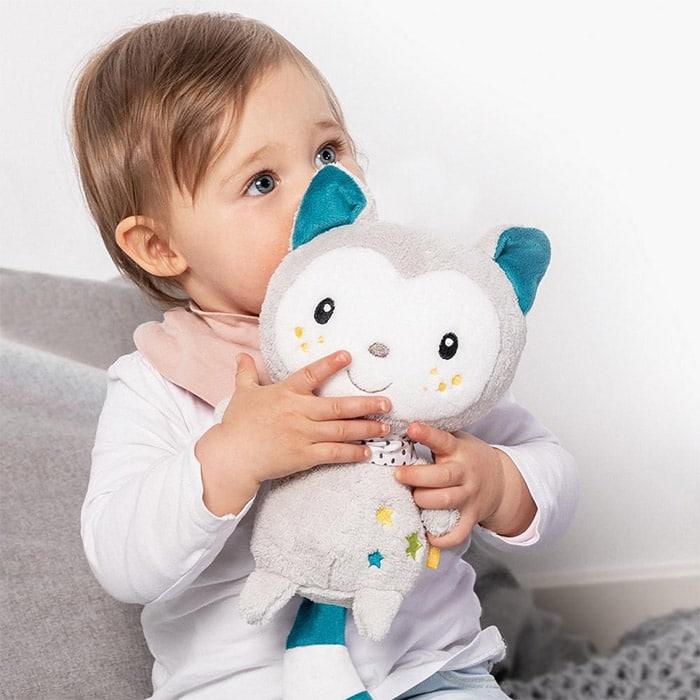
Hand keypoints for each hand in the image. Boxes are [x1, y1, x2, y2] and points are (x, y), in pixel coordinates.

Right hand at [195, 349, 391, 515]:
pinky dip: (352, 452)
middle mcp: (298, 412)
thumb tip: (241, 355)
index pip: (311, 375)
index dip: (330, 364)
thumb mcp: (242, 393)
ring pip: (341, 430)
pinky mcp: (304, 456)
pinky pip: (333, 453)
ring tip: (385, 426)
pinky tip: (367, 452)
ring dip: (366, 428)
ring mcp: (302, 434)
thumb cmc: (237, 424)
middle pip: (338, 406)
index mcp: (286, 393)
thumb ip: (246, 373)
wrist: (231, 457)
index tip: (348, 356)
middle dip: (365, 404)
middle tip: (387, 403)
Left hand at [394, 422, 507, 547]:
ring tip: (413, 497)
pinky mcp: (470, 517)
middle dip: (416, 477)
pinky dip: (443, 538)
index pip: (442, 440)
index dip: (427, 434)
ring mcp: (469, 497)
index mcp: (458, 450)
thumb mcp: (457, 441)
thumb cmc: (468, 457)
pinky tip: (427, 535)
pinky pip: (458, 532)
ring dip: (424, 501)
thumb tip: (399, 428)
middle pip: (442, 476)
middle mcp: (465, 474)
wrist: (501, 480)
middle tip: (398, 475)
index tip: (412, 428)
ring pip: (446, 501)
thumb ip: (435, 437)